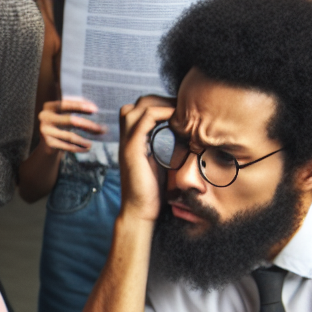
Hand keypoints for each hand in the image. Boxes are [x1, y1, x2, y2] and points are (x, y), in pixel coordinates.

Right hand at [38, 97, 105, 154]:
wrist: (48, 140)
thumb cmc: (62, 122)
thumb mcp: (66, 112)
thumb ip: (76, 107)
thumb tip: (95, 108)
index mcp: (50, 106)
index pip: (66, 104)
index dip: (80, 106)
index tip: (95, 109)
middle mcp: (45, 117)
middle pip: (70, 121)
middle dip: (88, 125)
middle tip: (102, 129)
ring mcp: (45, 131)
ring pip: (69, 136)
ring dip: (84, 140)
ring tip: (95, 141)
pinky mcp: (49, 143)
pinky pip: (67, 146)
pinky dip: (79, 148)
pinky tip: (87, 148)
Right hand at [117, 95, 174, 222]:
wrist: (140, 211)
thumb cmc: (152, 192)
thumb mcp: (160, 163)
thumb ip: (164, 148)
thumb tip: (185, 137)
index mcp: (132, 143)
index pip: (137, 112)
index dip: (156, 105)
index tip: (178, 109)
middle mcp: (126, 141)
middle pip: (134, 106)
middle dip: (157, 100)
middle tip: (180, 106)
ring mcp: (127, 144)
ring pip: (134, 109)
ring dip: (157, 104)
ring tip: (177, 109)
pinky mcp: (132, 150)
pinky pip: (143, 121)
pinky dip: (159, 113)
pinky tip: (174, 116)